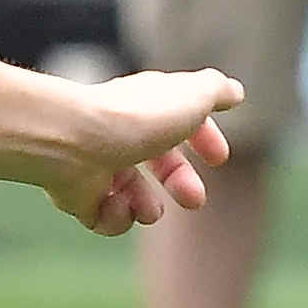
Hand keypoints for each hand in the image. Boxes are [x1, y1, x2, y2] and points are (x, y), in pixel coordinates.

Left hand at [39, 69, 238, 235]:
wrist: (73, 142)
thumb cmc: (137, 120)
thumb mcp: (191, 98)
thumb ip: (216, 92)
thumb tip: (234, 91)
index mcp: (147, 106)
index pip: (178, 119)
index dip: (203, 138)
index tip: (220, 158)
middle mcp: (120, 133)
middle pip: (160, 163)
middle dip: (182, 183)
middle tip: (194, 199)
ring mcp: (96, 164)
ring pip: (134, 196)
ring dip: (147, 207)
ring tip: (148, 209)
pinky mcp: (77, 195)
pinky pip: (106, 216)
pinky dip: (115, 216)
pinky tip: (114, 204)